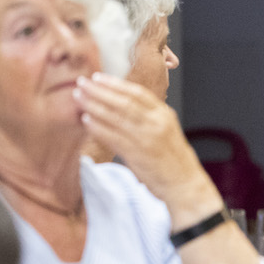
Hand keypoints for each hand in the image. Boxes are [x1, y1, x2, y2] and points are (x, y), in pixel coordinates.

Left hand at [75, 73, 219, 219]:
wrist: (184, 185)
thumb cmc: (174, 160)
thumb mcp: (166, 131)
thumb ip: (149, 118)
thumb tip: (123, 106)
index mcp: (164, 115)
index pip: (138, 93)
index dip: (115, 84)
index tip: (98, 78)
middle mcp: (156, 123)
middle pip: (124, 101)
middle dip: (100, 90)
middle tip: (82, 83)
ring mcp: (147, 138)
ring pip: (116, 116)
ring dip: (94, 105)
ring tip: (78, 98)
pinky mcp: (137, 154)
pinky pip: (113, 137)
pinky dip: (98, 127)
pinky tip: (86, 120)